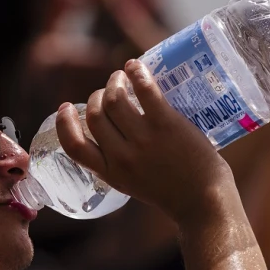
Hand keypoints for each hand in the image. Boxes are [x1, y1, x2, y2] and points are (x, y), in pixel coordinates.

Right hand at [56, 60, 234, 224]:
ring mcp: (143, 140)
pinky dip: (136, 73)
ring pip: (113, 99)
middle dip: (97, 96)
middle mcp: (122, 157)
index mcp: (111, 174)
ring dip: (114, 81)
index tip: (66, 108)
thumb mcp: (135, 185)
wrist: (204, 202)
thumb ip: (122, 164)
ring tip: (122, 77)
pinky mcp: (165, 125)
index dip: (65, 123)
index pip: (74, 146)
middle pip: (94, 115)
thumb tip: (116, 132)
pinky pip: (144, 90)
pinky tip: (135, 67)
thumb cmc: (175, 193)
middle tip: (109, 90)